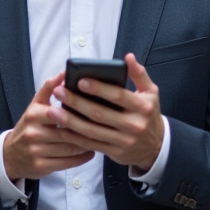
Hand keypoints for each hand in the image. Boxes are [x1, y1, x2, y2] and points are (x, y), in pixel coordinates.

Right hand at [3, 74, 94, 181]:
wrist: (10, 155)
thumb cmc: (28, 127)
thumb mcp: (34, 106)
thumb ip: (49, 88)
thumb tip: (64, 72)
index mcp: (33, 115)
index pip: (60, 112)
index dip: (78, 112)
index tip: (94, 109)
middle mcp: (33, 133)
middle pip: (67, 132)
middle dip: (86, 130)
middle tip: (103, 127)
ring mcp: (36, 151)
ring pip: (70, 148)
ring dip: (87, 144)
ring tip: (99, 138)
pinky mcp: (41, 166)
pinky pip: (67, 163)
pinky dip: (82, 158)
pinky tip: (90, 152)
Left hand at [51, 53, 164, 172]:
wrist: (156, 147)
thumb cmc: (149, 115)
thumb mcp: (151, 93)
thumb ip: (139, 74)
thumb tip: (128, 57)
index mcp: (142, 107)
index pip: (118, 96)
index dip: (99, 88)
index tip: (80, 81)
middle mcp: (133, 125)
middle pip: (100, 114)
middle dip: (76, 102)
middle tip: (59, 92)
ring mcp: (123, 141)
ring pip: (92, 130)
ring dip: (70, 121)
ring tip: (53, 111)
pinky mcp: (114, 152)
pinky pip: (91, 144)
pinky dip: (75, 137)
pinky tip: (62, 128)